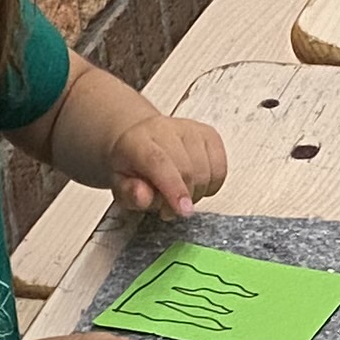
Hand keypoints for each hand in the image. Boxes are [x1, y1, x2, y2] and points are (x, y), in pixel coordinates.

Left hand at [106, 114, 227, 217]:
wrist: (139, 140)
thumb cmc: (131, 165)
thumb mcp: (119, 185)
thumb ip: (129, 193)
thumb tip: (143, 196)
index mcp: (137, 140)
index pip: (159, 162)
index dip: (174, 188)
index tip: (183, 210)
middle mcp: (165, 129)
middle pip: (187, 170)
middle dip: (181, 199)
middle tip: (167, 209)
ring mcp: (190, 129)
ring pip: (206, 172)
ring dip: (196, 193)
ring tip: (178, 194)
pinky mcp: (209, 134)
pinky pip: (220, 169)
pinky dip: (211, 185)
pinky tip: (195, 184)